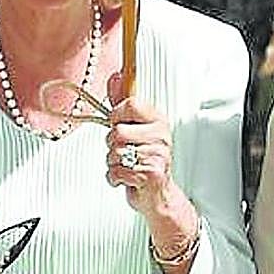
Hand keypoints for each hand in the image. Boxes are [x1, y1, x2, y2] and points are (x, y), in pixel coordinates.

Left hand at [104, 73, 177, 216]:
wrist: (158, 196)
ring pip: (114, 153)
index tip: (120, 125)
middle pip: (117, 132)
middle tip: (125, 153)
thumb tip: (116, 77)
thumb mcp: (136, 129)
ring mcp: (157, 155)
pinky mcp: (150, 174)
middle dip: (112, 146)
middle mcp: (161, 136)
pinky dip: (115, 178)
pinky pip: (116, 171)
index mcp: (158, 121)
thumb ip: (122, 104)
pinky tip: (127, 178)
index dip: (117, 116)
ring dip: (113, 163)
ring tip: (127, 166)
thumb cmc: (145, 161)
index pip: (130, 104)